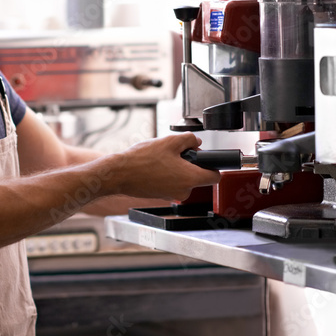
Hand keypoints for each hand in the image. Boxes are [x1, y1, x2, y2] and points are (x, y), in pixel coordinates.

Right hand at [107, 132, 221, 200]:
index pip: (215, 176)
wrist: (120, 174)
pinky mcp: (162, 196)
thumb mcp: (170, 141)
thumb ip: (189, 139)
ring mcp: (172, 195)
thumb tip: (196, 142)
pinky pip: (171, 183)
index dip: (213, 165)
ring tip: (161, 159)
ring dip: (177, 168)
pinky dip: (167, 174)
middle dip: (190, 163)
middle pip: (197, 176)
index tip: (208, 160)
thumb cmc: (142, 160)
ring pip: (183, 178)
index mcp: (190, 178)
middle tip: (176, 153)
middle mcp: (184, 191)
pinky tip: (154, 166)